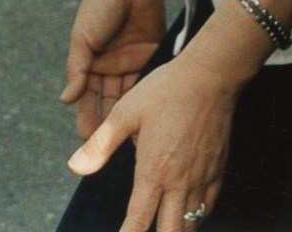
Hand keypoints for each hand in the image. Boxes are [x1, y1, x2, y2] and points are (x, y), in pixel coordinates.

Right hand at [61, 0, 166, 143]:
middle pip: (107, 101)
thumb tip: (66, 101)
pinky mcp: (149, 55)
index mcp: (89, 63)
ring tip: (130, 137)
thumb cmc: (100, 5)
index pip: (86, 97)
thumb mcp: (83, 38)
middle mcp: (109, 66)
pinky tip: (147, 114)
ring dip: (128, 114)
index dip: (86, 117)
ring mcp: (129, 62)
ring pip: (128, 95)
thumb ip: (77, 70)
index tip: (87, 140)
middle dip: (107, 123)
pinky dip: (146, 96)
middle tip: (109, 148)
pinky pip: (146, 80)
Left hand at [68, 45, 241, 231]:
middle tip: (141, 231)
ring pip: (190, 223)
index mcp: (153, 171)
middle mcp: (178, 182)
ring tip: (163, 226)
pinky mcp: (217, 169)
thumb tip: (75, 167)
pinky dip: (197, 216)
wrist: (211, 74)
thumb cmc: (166, 90)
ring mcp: (201, 177)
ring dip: (175, 229)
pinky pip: (208, 205)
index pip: (138, 222)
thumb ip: (101, 144)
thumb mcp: (126, 112)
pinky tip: (188, 214)